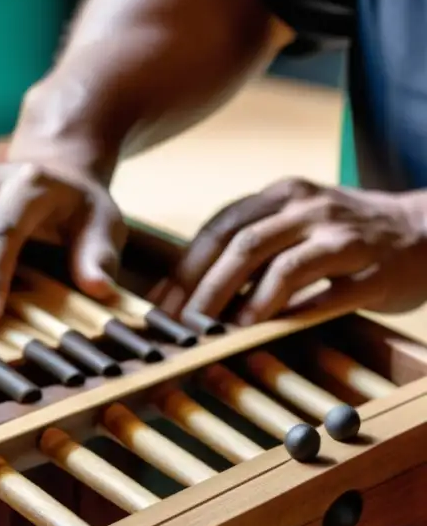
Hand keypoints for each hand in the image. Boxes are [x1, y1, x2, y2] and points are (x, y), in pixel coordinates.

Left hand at [153, 178, 426, 322]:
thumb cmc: (348, 238)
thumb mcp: (296, 226)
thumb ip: (251, 247)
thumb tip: (190, 292)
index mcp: (281, 195)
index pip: (218, 228)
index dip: (183, 268)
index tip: (158, 304)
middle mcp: (306, 206)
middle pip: (238, 244)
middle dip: (200, 288)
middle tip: (176, 325)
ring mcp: (339, 232)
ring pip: (274, 262)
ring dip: (235, 298)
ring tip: (210, 330)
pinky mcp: (368, 264)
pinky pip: (318, 287)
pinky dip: (282, 308)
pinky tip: (257, 329)